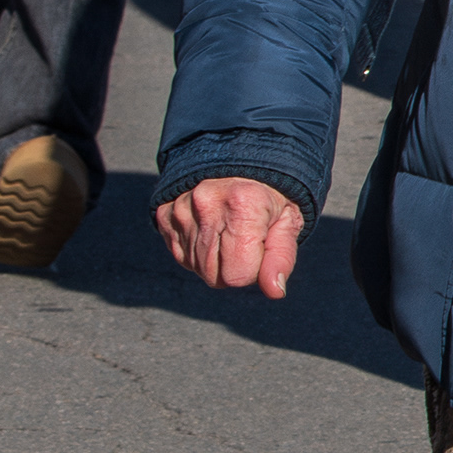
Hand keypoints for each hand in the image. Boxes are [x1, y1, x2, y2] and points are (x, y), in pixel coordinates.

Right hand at [157, 175, 305, 298]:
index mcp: (243, 204)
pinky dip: (197, 251)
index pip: (238, 275)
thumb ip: (281, 257)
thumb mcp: (288, 221)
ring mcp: (180, 209)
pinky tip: (211, 229)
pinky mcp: (164, 214)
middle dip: (234, 267)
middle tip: (246, 239)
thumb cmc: (269, 196)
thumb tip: (275, 291)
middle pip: (214, 275)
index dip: (253, 268)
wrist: (237, 160)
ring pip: (197, 268)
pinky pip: (181, 256)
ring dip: (216, 260)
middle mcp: (206, 204)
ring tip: (228, 231)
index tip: (260, 247)